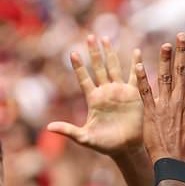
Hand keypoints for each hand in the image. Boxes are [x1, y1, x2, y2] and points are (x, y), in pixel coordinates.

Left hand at [47, 35, 143, 158]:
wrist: (125, 148)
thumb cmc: (104, 144)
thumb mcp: (85, 138)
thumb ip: (68, 130)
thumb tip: (48, 128)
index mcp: (93, 99)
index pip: (84, 79)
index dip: (79, 67)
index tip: (73, 52)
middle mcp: (105, 91)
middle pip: (98, 68)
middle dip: (94, 53)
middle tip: (90, 37)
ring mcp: (119, 91)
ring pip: (114, 67)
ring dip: (110, 53)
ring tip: (105, 39)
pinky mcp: (133, 95)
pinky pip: (135, 77)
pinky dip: (136, 64)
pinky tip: (136, 52)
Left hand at [136, 32, 184, 168]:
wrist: (174, 166)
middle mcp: (181, 102)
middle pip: (182, 72)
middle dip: (182, 52)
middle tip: (181, 35)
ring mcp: (164, 106)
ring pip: (164, 78)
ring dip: (164, 60)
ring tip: (164, 45)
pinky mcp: (150, 113)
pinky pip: (145, 92)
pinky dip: (141, 79)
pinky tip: (137, 65)